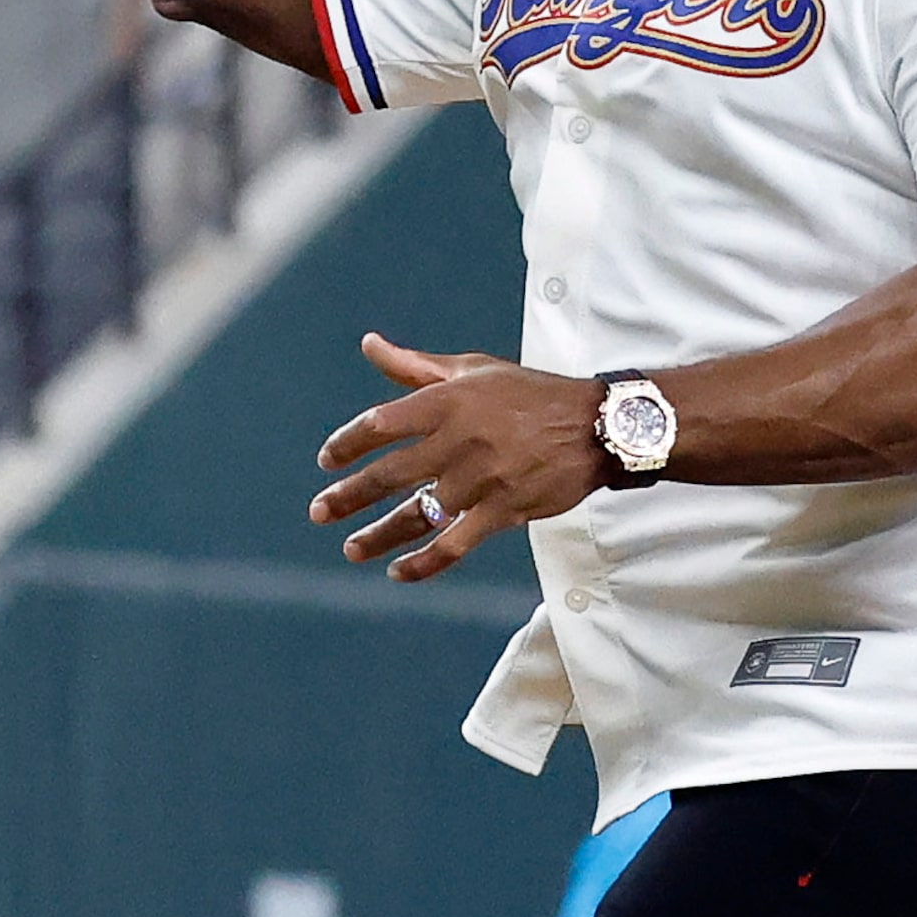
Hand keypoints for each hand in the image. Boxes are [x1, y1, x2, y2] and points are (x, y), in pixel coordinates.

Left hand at [307, 333, 611, 580]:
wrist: (596, 426)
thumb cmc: (530, 394)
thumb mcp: (474, 370)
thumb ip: (416, 365)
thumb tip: (370, 344)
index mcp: (449, 400)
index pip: (381, 423)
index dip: (347, 444)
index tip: (328, 462)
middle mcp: (461, 439)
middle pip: (390, 474)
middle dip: (348, 496)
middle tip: (319, 512)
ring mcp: (482, 478)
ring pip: (417, 515)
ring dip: (378, 536)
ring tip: (351, 548)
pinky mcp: (504, 510)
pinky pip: (453, 544)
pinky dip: (423, 563)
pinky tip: (399, 571)